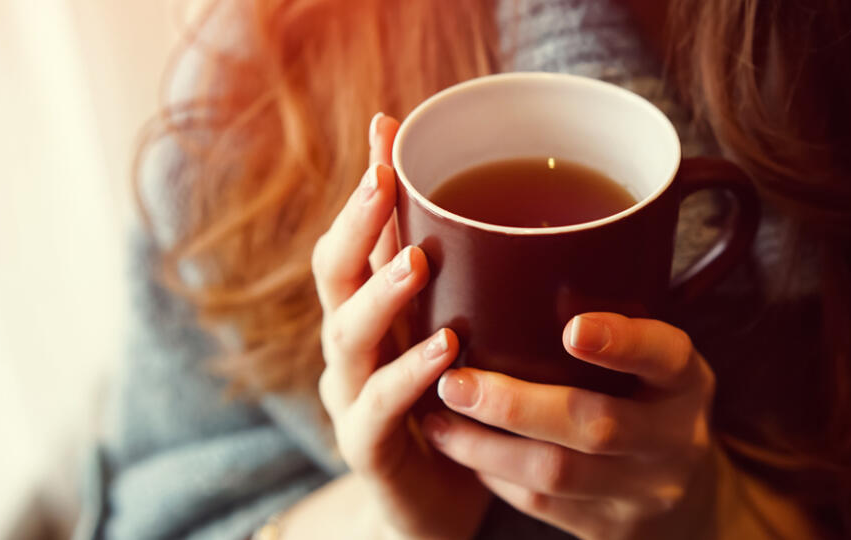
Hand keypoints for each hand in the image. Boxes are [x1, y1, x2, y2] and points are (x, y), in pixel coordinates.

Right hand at [311, 113, 489, 538]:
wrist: (439, 504)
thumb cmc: (455, 408)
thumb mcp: (459, 336)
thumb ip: (469, 284)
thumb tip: (517, 216)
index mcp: (370, 313)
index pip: (356, 237)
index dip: (366, 185)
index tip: (388, 126)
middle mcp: (351, 346)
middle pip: (333, 275)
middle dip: (357, 224)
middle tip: (386, 179)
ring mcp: (351, 396)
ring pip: (347, 336)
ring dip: (381, 294)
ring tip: (416, 261)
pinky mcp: (368, 447)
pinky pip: (380, 407)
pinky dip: (409, 375)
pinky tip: (445, 351)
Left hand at [422, 313, 715, 539]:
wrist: (690, 504)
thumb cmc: (650, 403)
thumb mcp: (655, 362)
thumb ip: (613, 319)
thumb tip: (510, 250)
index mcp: (685, 381)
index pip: (666, 355)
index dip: (622, 342)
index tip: (572, 328)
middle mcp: (674, 438)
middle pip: (595, 424)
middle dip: (515, 404)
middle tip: (456, 380)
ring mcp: (643, 491)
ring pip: (556, 473)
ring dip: (486, 446)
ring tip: (438, 419)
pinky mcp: (610, 529)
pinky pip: (542, 505)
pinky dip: (493, 474)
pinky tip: (460, 449)